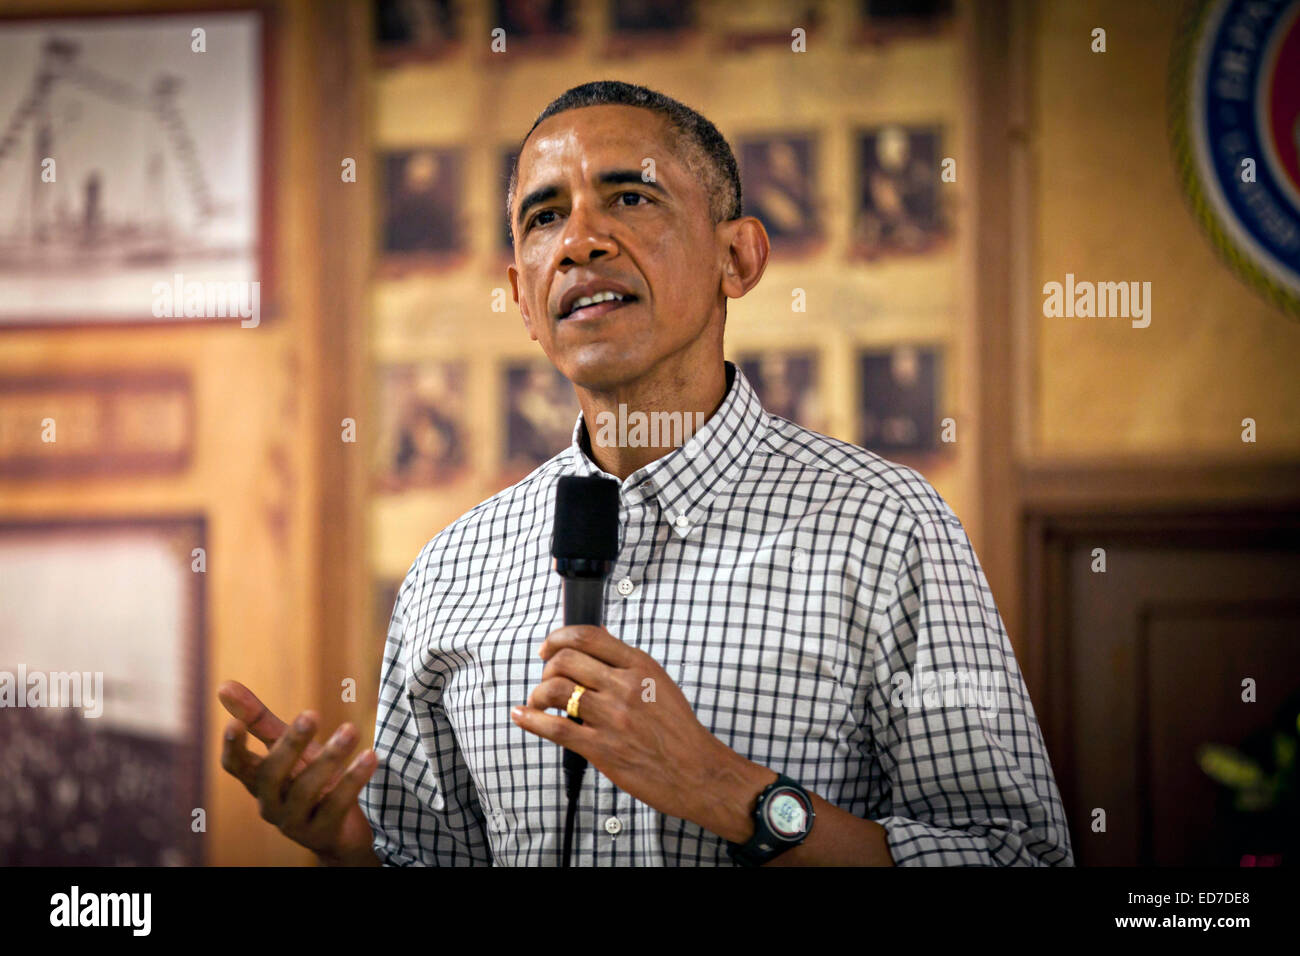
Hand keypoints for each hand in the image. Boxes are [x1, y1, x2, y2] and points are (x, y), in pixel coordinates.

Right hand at [217, 680, 380, 865]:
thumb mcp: (287, 747)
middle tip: (312, 713)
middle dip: (291, 743)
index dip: (232, 747)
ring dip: (330, 757)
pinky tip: (370, 756)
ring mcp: (293, 822)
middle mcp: (269, 803)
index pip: (235, 767)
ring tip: (351, 729)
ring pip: (306, 790)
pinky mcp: (321, 833)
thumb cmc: (307, 778)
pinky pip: (336, 805)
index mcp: (258, 781)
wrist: (339, 829)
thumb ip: (259, 720)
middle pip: (271, 774)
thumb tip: (223, 685)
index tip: (234, 724)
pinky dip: (353, 779)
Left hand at [510, 626, 772, 840]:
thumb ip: (627, 663)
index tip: (548, 648)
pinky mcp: (601, 748)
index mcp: (639, 666)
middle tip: (546, 679)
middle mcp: (624, 686)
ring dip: (538, 693)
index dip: (559, 638)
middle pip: (566, 660)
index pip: (588, 636)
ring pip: (555, 690)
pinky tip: (523, 715)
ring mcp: (612, 717)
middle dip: (547, 668)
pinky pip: (554, 728)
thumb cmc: (678, 730)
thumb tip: (598, 639)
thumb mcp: (660, 682)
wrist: (696, 771)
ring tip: (539, 701)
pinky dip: (531, 719)